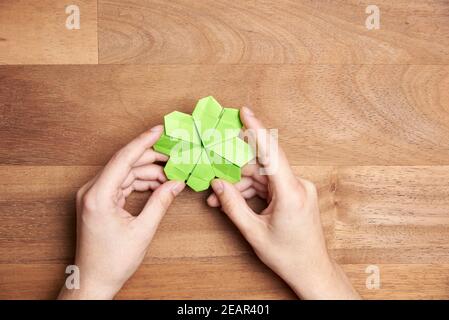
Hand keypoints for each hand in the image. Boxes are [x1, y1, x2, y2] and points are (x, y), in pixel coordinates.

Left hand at [58, 125, 184, 298]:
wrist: (93, 280)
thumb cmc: (112, 261)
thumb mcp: (142, 231)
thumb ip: (160, 202)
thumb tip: (176, 183)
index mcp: (98, 196)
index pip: (123, 158)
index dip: (143, 142)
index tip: (159, 130)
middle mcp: (91, 191)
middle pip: (125, 164)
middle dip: (151, 160)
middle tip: (175, 158)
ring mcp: (93, 195)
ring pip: (125, 173)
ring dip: (148, 173)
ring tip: (170, 177)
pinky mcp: (98, 200)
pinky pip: (122, 183)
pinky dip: (140, 183)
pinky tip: (157, 185)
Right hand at [207, 107, 359, 299]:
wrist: (312, 270)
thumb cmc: (288, 256)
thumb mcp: (254, 232)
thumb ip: (233, 205)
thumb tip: (217, 183)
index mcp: (291, 192)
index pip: (272, 152)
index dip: (257, 129)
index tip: (244, 112)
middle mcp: (298, 186)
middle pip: (261, 166)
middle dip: (235, 172)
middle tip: (214, 176)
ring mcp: (298, 189)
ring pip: (262, 177)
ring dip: (240, 185)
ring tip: (219, 199)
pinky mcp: (295, 194)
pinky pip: (269, 185)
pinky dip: (251, 191)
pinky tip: (234, 200)